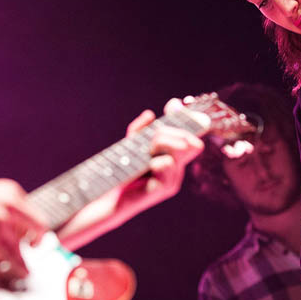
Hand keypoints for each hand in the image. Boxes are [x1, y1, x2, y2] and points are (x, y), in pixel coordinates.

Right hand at [0, 178, 46, 279]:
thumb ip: (5, 205)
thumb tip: (17, 223)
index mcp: (12, 190)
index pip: (33, 210)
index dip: (33, 225)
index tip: (33, 232)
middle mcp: (11, 204)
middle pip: (39, 225)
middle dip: (38, 238)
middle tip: (36, 245)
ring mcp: (3, 220)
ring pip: (25, 243)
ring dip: (24, 255)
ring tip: (24, 264)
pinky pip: (14, 256)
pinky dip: (21, 266)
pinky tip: (23, 271)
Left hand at [116, 98, 204, 212]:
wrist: (111, 195)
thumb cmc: (123, 171)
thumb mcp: (131, 145)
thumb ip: (141, 129)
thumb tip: (150, 114)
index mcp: (173, 156)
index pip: (189, 135)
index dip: (187, 120)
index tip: (174, 104)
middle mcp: (177, 167)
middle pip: (189, 140)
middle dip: (168, 133)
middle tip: (150, 141)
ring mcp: (174, 178)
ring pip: (178, 148)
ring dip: (160, 144)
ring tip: (147, 153)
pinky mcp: (166, 188)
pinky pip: (166, 163)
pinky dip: (154, 161)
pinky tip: (146, 169)